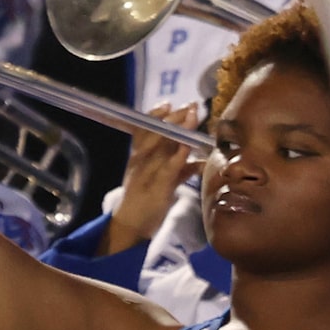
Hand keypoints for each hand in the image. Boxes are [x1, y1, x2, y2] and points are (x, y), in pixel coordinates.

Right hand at [104, 102, 202, 254]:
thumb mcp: (160, 181)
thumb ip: (179, 169)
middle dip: (172, 117)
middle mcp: (140, 161)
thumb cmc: (145, 202)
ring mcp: (147, 173)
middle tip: (189, 106)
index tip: (167, 104)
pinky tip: (188, 147)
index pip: (143, 130)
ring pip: (161, 145)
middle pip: (154, 132)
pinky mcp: (156, 187)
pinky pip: (168, 168)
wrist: (130, 226)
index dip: (155, 115)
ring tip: (192, 116)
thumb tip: (199, 160)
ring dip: (178, 129)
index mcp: (137, 158)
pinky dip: (179, 156)